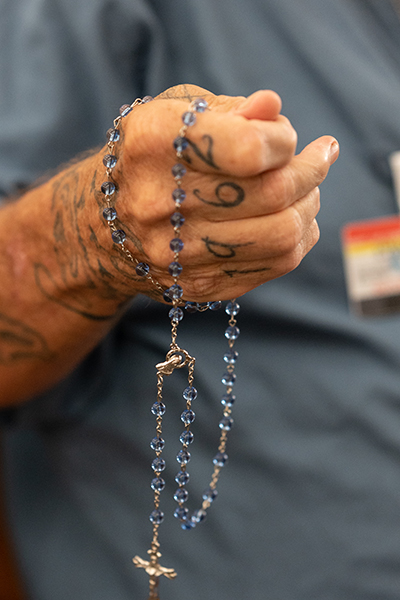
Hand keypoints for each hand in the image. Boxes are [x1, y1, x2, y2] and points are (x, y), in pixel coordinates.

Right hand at [93, 84, 338, 301]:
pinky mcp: (196, 285)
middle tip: (319, 158)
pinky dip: (299, 237)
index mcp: (153, 144)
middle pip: (272, 194)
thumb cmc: (150, 158)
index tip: (287, 138)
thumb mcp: (175, 114)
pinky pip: (274, 265)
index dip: (284, 141)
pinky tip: (293, 218)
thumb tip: (274, 109)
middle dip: (312, 171)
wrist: (102, 225)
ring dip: (310, 207)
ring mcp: (177, 253)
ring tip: (308, 190)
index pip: (248, 149)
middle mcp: (159, 203)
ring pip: (282, 236)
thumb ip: (228, 110)